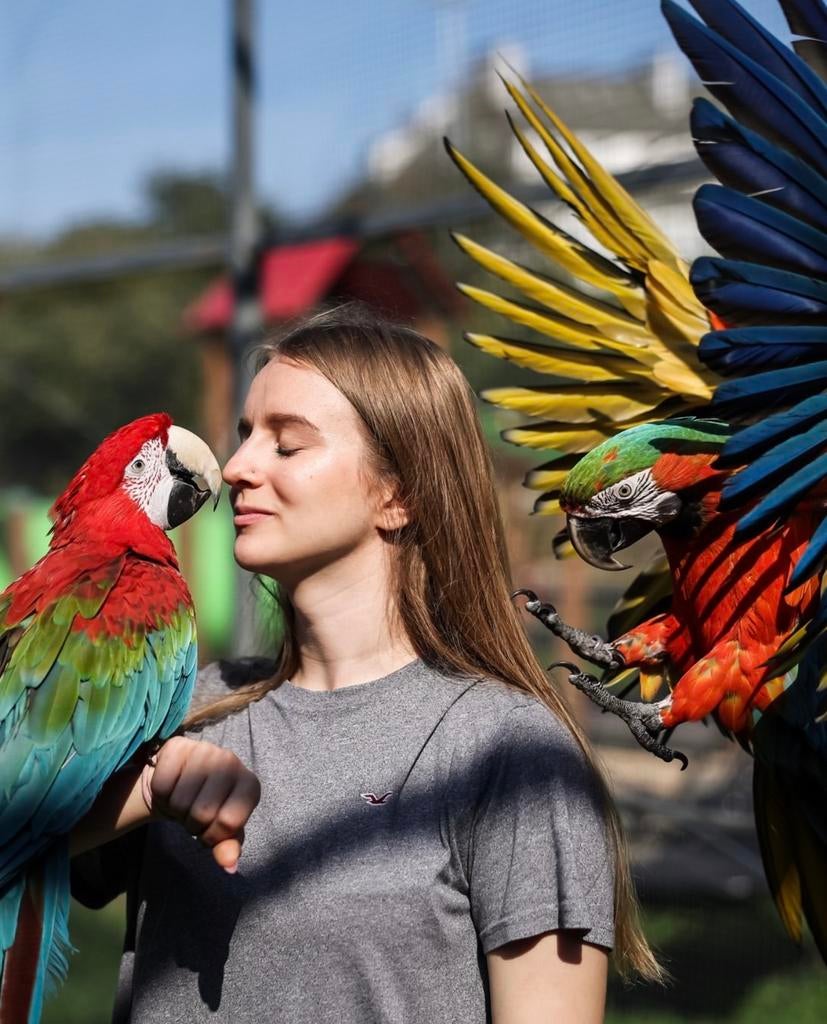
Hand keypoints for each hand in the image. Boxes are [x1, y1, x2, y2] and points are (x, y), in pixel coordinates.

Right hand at [146, 736, 260, 873]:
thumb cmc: (205, 806)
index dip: (212, 836)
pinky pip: (162, 785)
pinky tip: (170, 787)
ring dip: (175, 810)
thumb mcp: (219, 828)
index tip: (208, 830)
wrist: (179, 780)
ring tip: (182, 802)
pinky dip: (161, 794)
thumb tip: (230, 866)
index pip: (230, 823)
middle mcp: (231, 762)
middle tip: (192, 815)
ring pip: (181, 801)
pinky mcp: (178, 746)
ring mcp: (206, 750)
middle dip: (192, 825)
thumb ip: (227, 846)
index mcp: (249, 785)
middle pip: (203, 813)